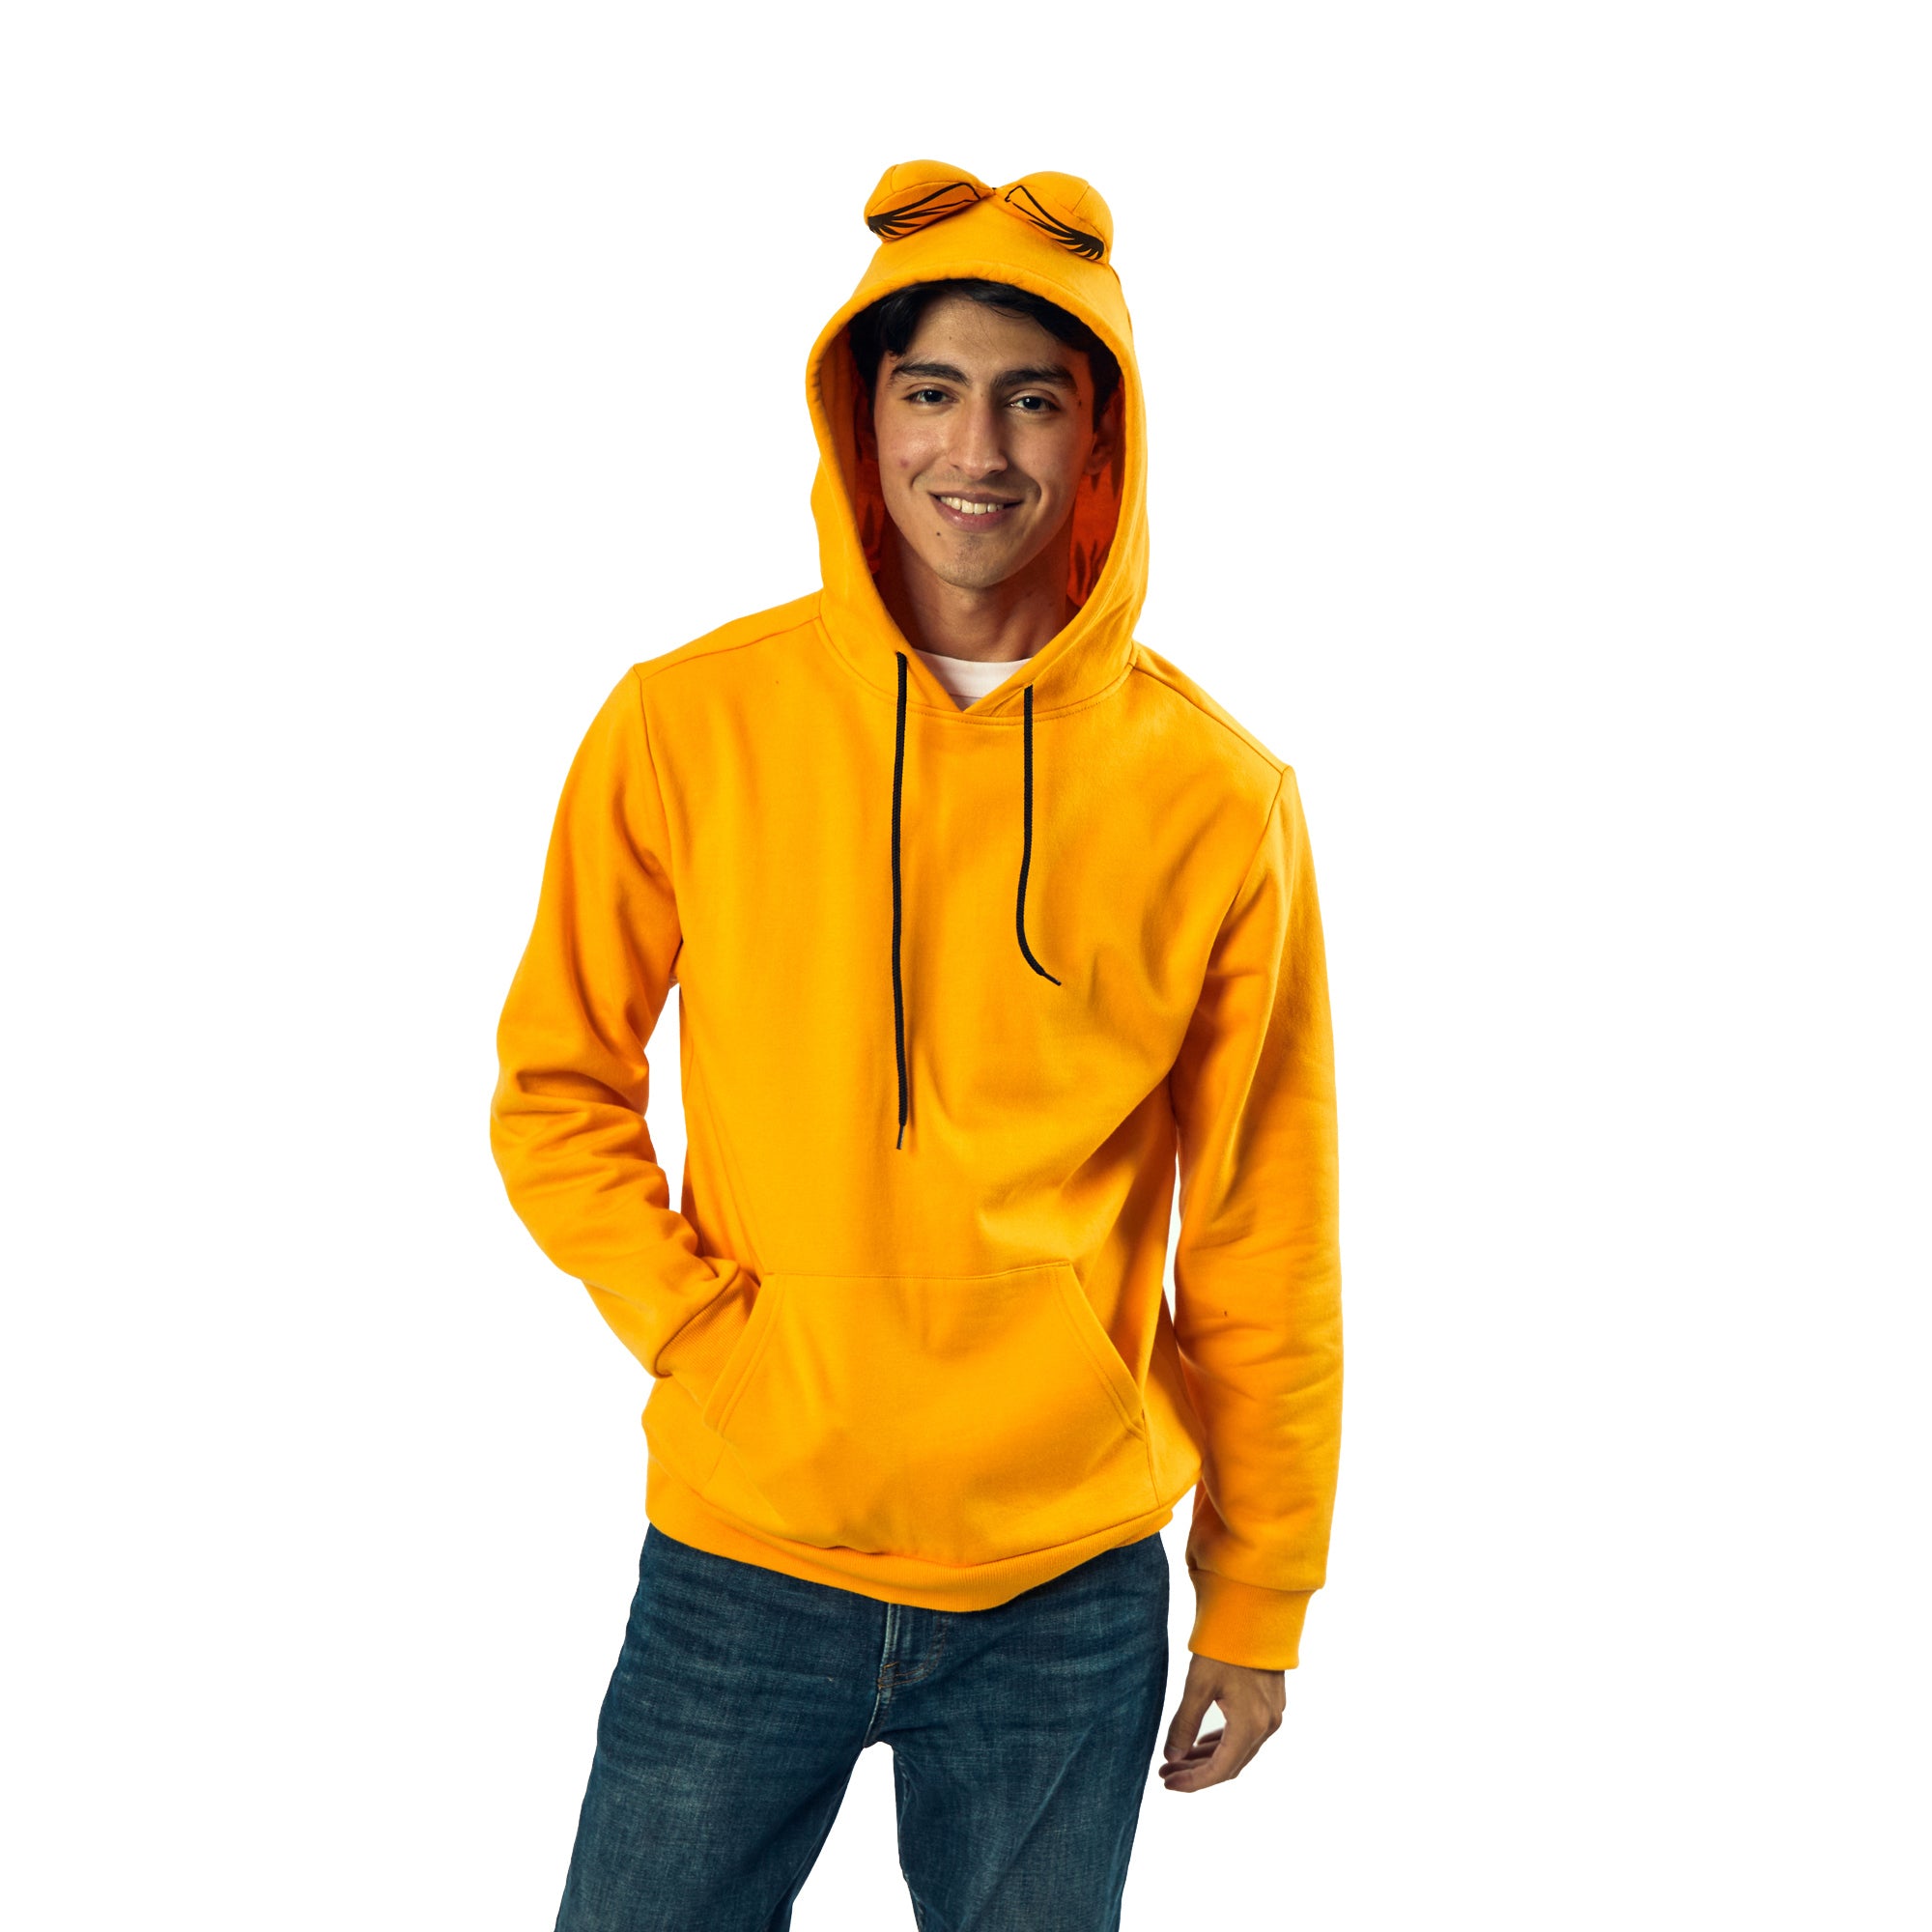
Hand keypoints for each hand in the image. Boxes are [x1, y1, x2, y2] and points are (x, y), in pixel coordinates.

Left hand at [1158, 1652, 1285, 1792]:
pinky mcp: (1271, 1704)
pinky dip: (1223, 1743)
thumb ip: (1184, 1724)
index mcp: (1250, 1725)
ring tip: (1178, 1760)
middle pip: (1230, 1764)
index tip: (1168, 1782)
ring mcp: (1272, 1715)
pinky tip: (1202, 1743)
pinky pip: (1246, 1736)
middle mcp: (1266, 1726)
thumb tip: (1171, 1757)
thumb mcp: (1198, 1684)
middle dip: (1197, 1772)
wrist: (1256, 1613)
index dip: (1193, 1782)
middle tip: (1167, 1773)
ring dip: (1208, 1758)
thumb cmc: (1225, 1645)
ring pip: (1238, 1751)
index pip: (1220, 1770)